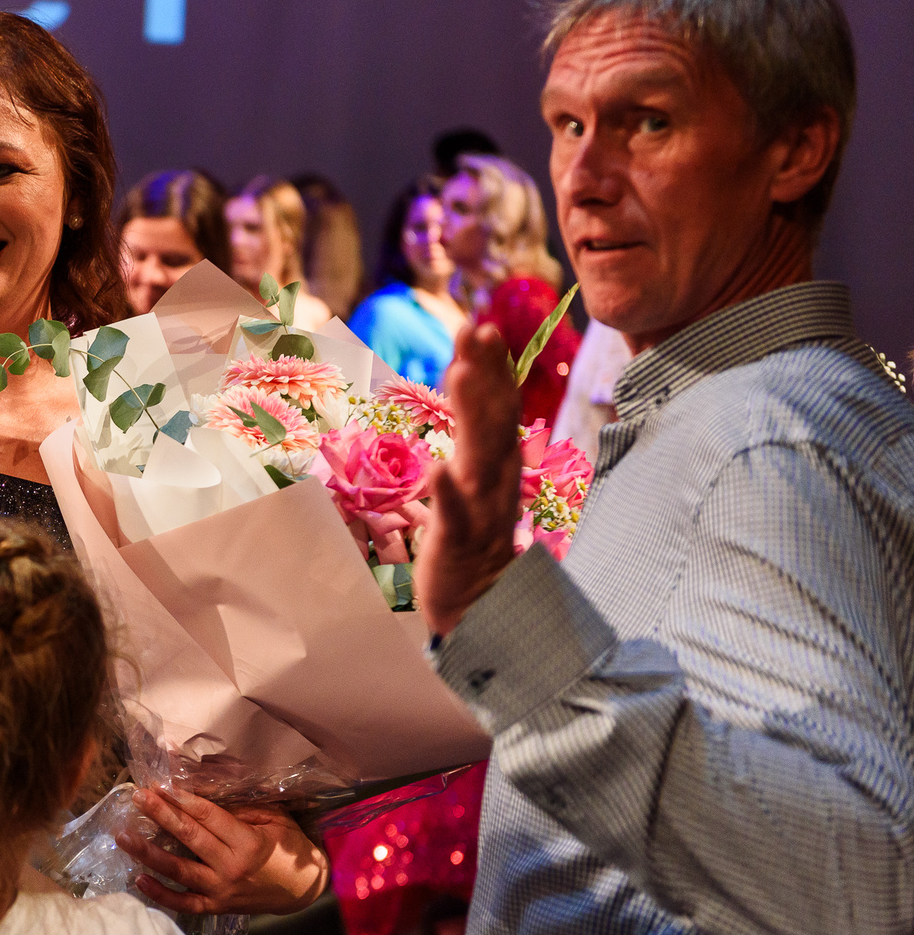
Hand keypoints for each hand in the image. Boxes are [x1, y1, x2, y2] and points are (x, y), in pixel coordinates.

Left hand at [116, 787, 329, 915]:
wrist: (303, 891)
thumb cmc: (290, 849)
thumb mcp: (275, 820)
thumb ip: (241, 809)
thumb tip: (203, 793)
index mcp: (248, 843)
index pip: (207, 817)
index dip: (181, 800)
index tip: (159, 785)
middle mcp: (232, 868)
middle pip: (189, 838)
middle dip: (161, 815)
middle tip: (138, 798)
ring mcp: (222, 891)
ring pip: (179, 871)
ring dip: (149, 852)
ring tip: (123, 837)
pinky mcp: (216, 908)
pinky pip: (184, 903)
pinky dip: (160, 894)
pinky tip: (139, 879)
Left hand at [415, 324, 522, 634]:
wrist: (483, 607)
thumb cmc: (473, 538)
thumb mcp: (473, 480)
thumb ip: (471, 439)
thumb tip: (467, 396)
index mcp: (496, 464)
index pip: (498, 407)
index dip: (492, 368)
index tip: (481, 327)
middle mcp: (495, 479)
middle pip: (494, 419)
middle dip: (486, 373)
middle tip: (475, 330)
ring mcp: (480, 510)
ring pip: (478, 456)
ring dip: (471, 414)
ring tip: (458, 373)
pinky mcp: (459, 542)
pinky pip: (454, 516)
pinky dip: (447, 493)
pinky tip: (437, 469)